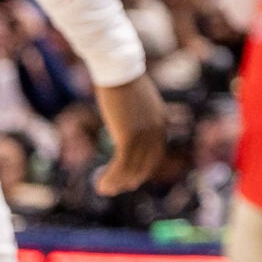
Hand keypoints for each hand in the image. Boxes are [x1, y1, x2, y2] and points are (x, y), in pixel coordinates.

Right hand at [92, 73, 169, 195]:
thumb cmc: (123, 83)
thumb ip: (136, 118)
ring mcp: (145, 135)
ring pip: (132, 168)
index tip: (129, 179)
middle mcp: (157, 130)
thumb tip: (126, 128)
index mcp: (161, 122)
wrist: (120, 70)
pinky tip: (101, 184)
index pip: (154, 154)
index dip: (141, 169)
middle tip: (115, 189)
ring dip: (117, 182)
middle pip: (146, 164)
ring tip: (104, 190)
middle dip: (130, 180)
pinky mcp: (130, 137)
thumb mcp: (135, 103)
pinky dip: (112, 177)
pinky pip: (122, 165)